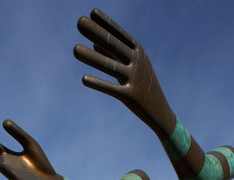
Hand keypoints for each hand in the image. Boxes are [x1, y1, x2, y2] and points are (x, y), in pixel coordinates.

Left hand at [74, 8, 175, 139]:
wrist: (159, 111)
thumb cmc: (143, 87)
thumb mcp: (131, 68)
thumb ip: (114, 56)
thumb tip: (94, 44)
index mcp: (139, 53)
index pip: (120, 35)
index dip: (106, 24)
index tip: (91, 13)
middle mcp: (138, 63)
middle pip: (114, 46)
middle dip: (96, 33)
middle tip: (79, 22)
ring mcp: (135, 79)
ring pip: (110, 66)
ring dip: (91, 57)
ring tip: (74, 49)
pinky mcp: (131, 97)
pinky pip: (112, 89)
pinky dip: (98, 84)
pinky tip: (84, 79)